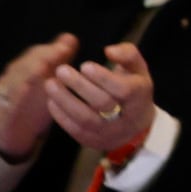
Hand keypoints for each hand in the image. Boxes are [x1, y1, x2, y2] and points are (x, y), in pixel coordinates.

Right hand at [0, 32, 85, 161]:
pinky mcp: (0, 113)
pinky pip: (7, 104)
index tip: (68, 45)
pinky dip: (15, 97)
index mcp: (24, 70)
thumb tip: (70, 38)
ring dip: (29, 72)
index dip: (52, 49)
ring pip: (14, 80)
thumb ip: (57, 61)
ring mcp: (3, 95)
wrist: (12, 134)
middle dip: (42, 56)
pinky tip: (25, 90)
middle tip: (60, 51)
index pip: (37, 55)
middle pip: (25, 64)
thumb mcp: (49, 83)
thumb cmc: (35, 105)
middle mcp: (12, 78)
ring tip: (43, 66)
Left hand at [45, 42, 156, 159]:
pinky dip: (61, 115)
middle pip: (102, 103)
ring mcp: (109, 132)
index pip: (123, 89)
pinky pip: (75, 130)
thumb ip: (128, 54)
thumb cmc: (134, 89)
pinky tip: (51, 101)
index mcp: (139, 96)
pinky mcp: (93, 141)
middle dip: (80, 86)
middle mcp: (126, 117)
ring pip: (85, 119)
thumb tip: (109, 50)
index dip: (104, 78)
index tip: (85, 65)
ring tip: (50, 84)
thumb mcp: (138, 70)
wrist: (135, 127)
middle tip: (61, 70)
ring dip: (65, 101)